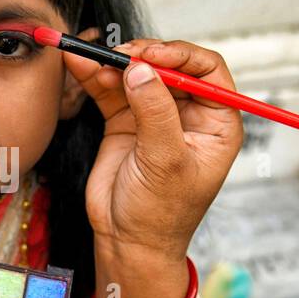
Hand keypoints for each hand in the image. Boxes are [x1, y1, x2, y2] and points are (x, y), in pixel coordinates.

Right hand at [63, 39, 241, 263]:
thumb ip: (155, 113)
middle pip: (169, 66)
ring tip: (95, 60)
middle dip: (143, 56)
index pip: (206, 70)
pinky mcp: (125, 122)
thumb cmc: (161, 214)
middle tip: (120, 56)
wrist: (127, 242)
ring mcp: (155, 116)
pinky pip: (111, 90)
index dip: (180, 55)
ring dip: (115, 63)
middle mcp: (188, 114)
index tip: (151, 55)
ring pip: (137, 74)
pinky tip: (81, 64)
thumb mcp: (166, 162)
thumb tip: (142, 70)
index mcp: (216, 123)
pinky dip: (96, 76)